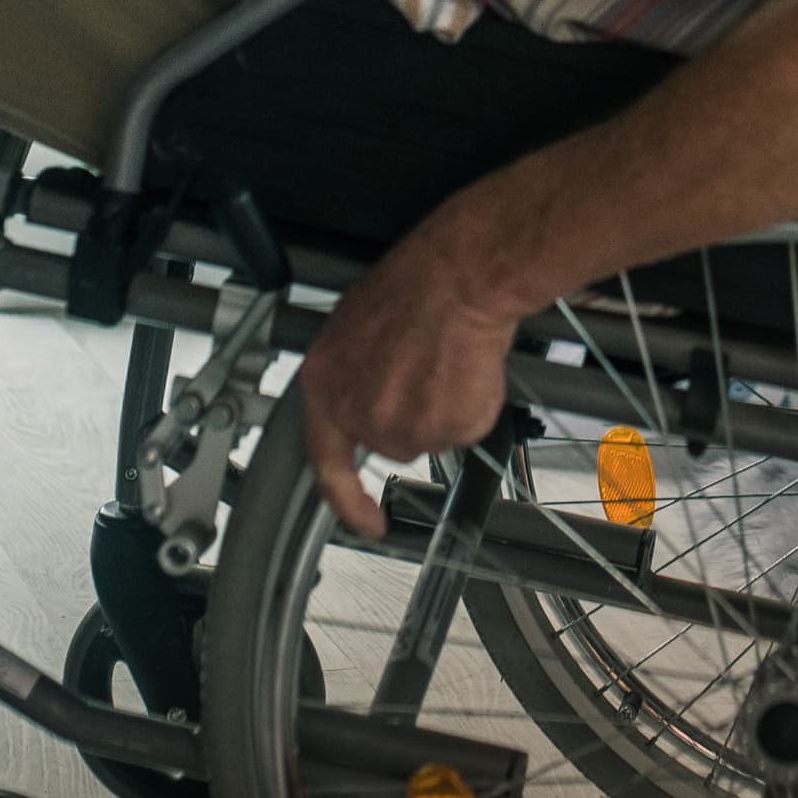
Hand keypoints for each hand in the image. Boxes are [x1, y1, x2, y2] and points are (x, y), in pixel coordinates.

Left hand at [294, 209, 538, 537]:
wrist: (460, 277)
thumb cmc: (412, 286)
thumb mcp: (355, 329)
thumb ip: (351, 378)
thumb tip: (364, 394)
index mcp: (324, 388)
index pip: (327, 464)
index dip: (347, 500)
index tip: (368, 521)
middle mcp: (358, 416)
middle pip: (391, 443)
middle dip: (413, 417)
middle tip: (428, 370)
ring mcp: (402, 427)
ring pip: (431, 436)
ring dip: (443, 408)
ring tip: (446, 359)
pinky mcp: (448, 429)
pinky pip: (466, 428)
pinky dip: (473, 403)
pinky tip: (467, 366)